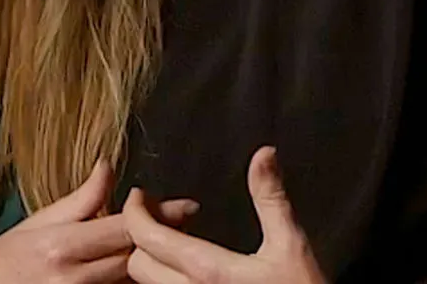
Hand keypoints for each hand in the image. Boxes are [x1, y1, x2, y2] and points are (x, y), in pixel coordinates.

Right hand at [0, 156, 199, 283]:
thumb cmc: (2, 263)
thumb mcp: (35, 224)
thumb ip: (79, 201)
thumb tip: (108, 165)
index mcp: (62, 247)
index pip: (124, 228)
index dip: (160, 215)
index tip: (189, 205)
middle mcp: (74, 281)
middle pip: (135, 257)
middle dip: (163, 237)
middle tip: (186, 218)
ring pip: (130, 281)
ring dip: (152, 260)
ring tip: (171, 239)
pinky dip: (129, 281)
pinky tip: (138, 266)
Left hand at [122, 146, 327, 283]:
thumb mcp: (291, 245)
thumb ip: (271, 198)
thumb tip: (263, 155)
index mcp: (208, 271)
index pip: (147, 238)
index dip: (136, 212)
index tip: (140, 195)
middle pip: (138, 266)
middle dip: (141, 236)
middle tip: (158, 216)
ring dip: (152, 262)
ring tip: (171, 242)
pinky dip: (164, 281)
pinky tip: (185, 270)